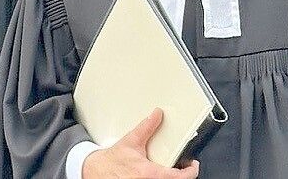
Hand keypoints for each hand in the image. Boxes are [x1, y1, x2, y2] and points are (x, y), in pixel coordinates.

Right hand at [81, 109, 199, 178]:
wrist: (95, 170)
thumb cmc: (112, 160)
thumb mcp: (131, 141)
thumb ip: (147, 128)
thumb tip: (157, 115)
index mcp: (150, 173)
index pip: (180, 177)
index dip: (191, 171)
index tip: (192, 165)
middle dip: (180, 174)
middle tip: (180, 166)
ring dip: (169, 176)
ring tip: (167, 169)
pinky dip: (160, 178)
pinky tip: (155, 174)